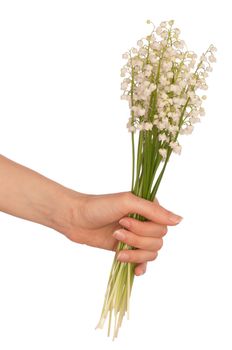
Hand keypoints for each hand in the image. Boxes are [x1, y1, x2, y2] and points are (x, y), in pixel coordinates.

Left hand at [60, 191, 182, 276]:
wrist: (75, 219)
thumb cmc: (99, 206)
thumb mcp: (128, 203)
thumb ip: (154, 211)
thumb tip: (180, 220)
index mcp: (148, 208)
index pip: (163, 225)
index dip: (146, 228)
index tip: (125, 221)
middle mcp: (145, 222)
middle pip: (158, 240)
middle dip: (136, 238)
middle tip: (117, 230)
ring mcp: (137, 237)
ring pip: (151, 252)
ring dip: (134, 251)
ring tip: (116, 241)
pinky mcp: (127, 249)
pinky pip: (143, 262)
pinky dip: (140, 266)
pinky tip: (135, 271)